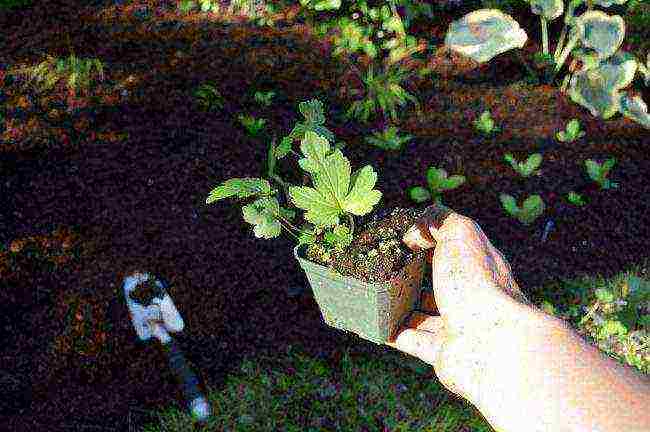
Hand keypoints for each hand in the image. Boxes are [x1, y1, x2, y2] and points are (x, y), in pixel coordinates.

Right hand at [386, 203, 540, 407]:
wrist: (491, 343)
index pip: (458, 249)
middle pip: (442, 284)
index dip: (433, 241)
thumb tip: (414, 234)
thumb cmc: (478, 284)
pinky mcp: (444, 353)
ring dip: (404, 307)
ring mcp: (460, 326)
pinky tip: (377, 324)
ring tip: (379, 295)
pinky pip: (413, 341)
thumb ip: (439, 220)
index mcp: (481, 266)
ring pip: (426, 315)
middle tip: (389, 267)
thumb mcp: (460, 234)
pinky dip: (394, 334)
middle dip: (417, 276)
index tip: (405, 239)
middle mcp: (474, 297)